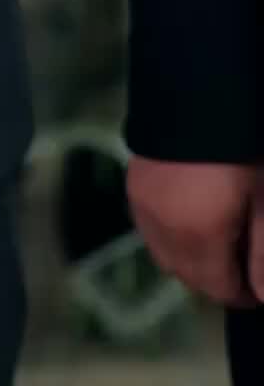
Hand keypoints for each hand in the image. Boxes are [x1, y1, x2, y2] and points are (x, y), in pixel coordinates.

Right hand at [127, 157, 262, 307]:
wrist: (197, 91)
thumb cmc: (241, 149)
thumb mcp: (263, 200)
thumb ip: (263, 253)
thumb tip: (262, 294)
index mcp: (199, 237)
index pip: (219, 289)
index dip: (243, 293)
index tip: (258, 283)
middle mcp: (163, 230)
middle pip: (190, 278)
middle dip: (217, 278)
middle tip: (241, 257)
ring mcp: (143, 208)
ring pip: (166, 257)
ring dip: (191, 259)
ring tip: (216, 237)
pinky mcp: (134, 186)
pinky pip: (151, 230)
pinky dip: (169, 235)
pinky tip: (188, 215)